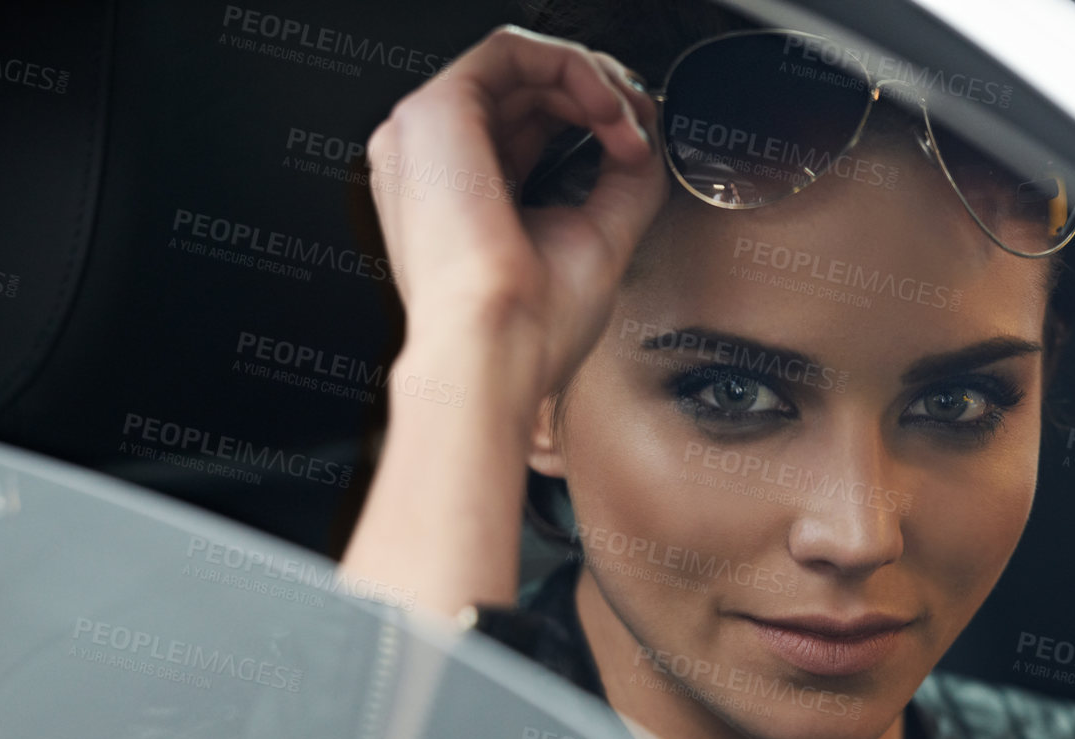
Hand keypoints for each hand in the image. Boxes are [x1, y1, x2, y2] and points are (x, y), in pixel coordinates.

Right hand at [366, 24, 665, 427]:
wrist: (495, 353)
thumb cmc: (529, 329)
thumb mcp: (596, 239)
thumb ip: (621, 183)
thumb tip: (648, 140)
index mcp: (462, 194)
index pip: (531, 126)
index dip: (593, 120)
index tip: (638, 148)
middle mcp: (436, 160)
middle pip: (528, 89)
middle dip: (601, 97)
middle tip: (641, 135)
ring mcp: (427, 134)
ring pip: (521, 62)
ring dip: (593, 83)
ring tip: (628, 128)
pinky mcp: (434, 112)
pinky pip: (510, 50)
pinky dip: (571, 67)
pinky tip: (606, 108)